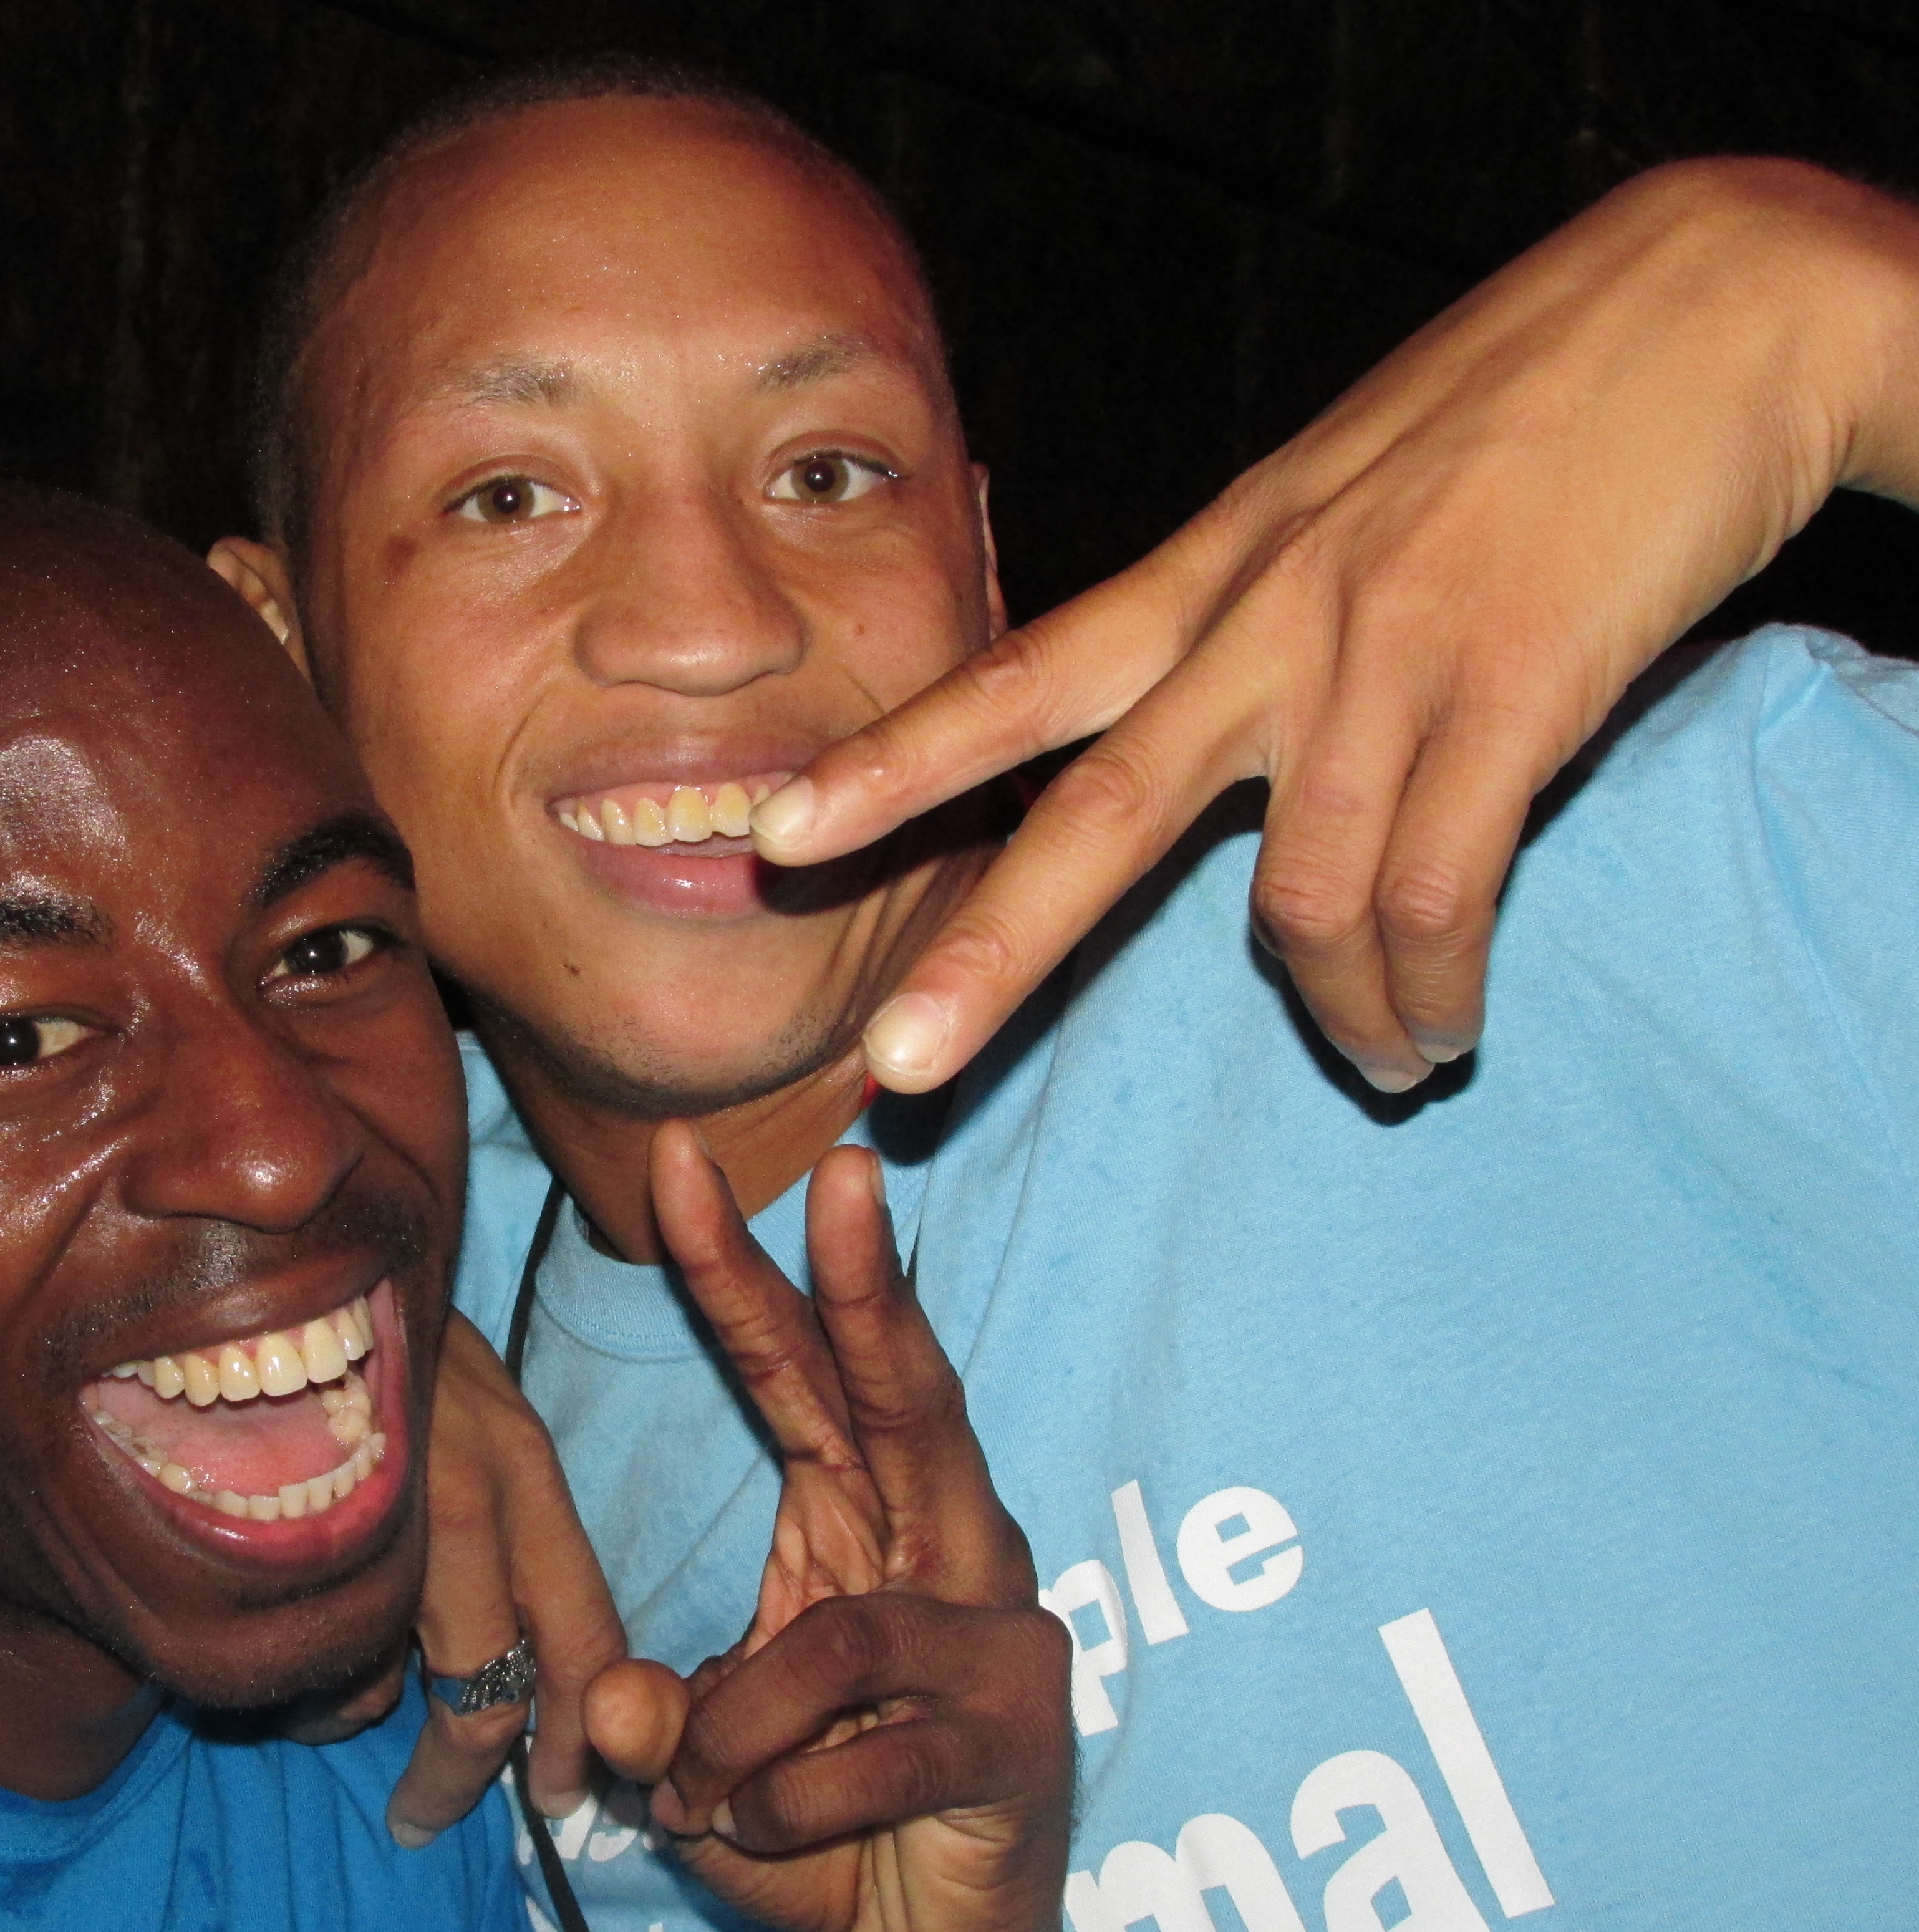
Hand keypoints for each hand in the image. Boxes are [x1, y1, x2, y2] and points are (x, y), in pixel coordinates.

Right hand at [285, 1310, 626, 1843]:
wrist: (266, 1268)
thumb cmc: (371, 1343)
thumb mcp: (462, 1413)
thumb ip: (494, 1524)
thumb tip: (483, 1667)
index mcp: (521, 1468)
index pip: (588, 1632)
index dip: (588, 1731)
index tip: (568, 1790)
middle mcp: (467, 1499)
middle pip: (500, 1690)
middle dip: (476, 1775)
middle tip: (438, 1818)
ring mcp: (377, 1520)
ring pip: (392, 1689)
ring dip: (374, 1727)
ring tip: (359, 1734)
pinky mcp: (291, 1539)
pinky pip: (313, 1658)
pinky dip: (306, 1680)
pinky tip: (290, 1650)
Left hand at [588, 1127, 1069, 1931]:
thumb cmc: (808, 1827)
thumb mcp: (694, 1762)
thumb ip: (648, 1717)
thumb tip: (619, 1712)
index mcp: (866, 1521)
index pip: (802, 1379)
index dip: (744, 1274)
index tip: (679, 1165)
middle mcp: (948, 1553)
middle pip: (907, 1399)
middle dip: (864, 1287)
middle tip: (840, 1167)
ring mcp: (1000, 1641)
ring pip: (841, 1636)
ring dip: (738, 1731)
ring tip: (703, 1796)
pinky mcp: (1020, 1740)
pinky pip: (863, 1756)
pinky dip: (781, 1808)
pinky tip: (767, 1838)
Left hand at [751, 158, 1918, 1093]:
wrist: (1705, 309)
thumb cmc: (1514, 407)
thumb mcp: (1334, 493)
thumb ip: (1257, 610)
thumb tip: (1221, 728)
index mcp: (1211, 570)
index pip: (1014, 677)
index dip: (890, 765)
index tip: (776, 836)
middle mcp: (1268, 622)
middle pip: (1094, 817)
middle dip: (987, 957)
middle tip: (894, 1072)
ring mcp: (1386, 661)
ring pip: (1303, 903)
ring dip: (1340, 1014)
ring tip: (1384, 1061)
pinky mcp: (1515, 693)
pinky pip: (1437, 897)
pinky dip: (1431, 988)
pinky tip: (1443, 1026)